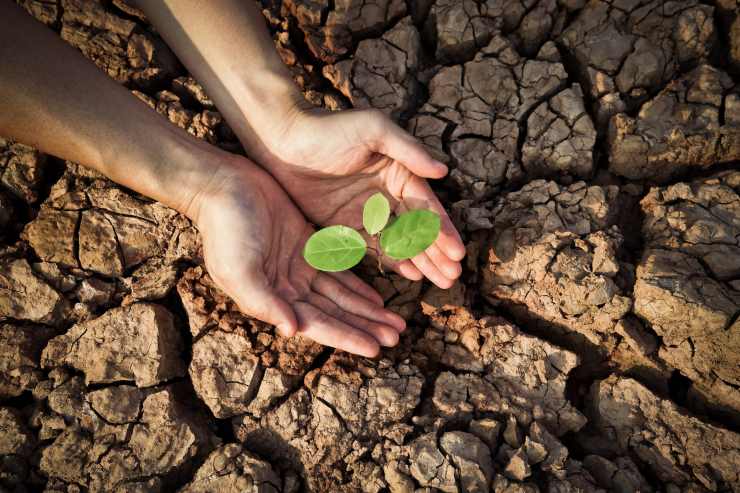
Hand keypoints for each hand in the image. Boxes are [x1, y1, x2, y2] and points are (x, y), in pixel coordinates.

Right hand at [190, 154, 406, 356]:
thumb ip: (264, 302)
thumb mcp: (239, 268)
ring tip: (395, 323)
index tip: (376, 348)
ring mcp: (299, 268)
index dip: (347, 337)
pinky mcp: (306, 246)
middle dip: (364, 327)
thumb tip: (292, 330)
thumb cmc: (226, 229)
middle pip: (335, 314)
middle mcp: (288, 289)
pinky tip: (377, 299)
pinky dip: (357, 286)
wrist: (223, 186)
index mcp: (272, 299)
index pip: (317, 324)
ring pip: (340, 295)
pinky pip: (338, 271)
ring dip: (366, 310)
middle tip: (396, 338)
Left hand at [251, 107, 466, 288]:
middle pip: (417, 228)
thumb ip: (409, 151)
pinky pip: (373, 246)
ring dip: (421, 260)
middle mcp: (387, 193)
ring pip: (400, 241)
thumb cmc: (330, 128)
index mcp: (399, 171)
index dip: (443, 230)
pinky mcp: (344, 224)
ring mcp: (366, 210)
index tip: (457, 253)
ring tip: (440, 281)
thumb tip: (444, 170)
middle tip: (453, 277)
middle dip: (437, 252)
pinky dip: (392, 260)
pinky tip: (411, 274)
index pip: (425, 206)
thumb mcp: (374, 129)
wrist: (282, 140)